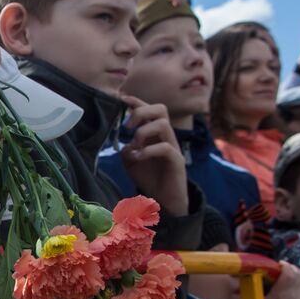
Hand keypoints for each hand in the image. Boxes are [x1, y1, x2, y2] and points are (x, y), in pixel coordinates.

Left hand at [118, 97, 187, 215]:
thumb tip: (127, 143)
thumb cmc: (149, 177)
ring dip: (143, 133)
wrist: (163, 200)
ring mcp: (173, 147)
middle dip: (141, 112)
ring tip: (135, 147)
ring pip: (163, 124)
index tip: (122, 98)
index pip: (149, 110)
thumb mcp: (132, 161)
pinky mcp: (177, 161)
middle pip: (160, 109)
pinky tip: (138, 158)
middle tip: (128, 126)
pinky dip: (148, 150)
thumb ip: (128, 149)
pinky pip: (165, 147)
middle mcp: (165, 137)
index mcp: (154, 134)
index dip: (137, 101)